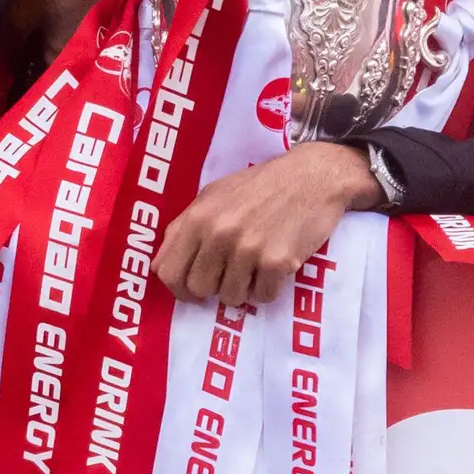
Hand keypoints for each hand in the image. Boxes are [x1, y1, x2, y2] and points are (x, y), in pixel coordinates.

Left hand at [153, 142, 377, 307]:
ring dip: (243, 288)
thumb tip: (161, 264)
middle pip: (197, 289)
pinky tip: (275, 267)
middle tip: (229, 274)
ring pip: (230, 297)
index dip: (178, 286)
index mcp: (197, 217)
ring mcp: (247, 249)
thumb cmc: (261, 185)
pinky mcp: (277, 262)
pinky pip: (262, 296)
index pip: (166, 271)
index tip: (191, 289)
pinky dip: (268, 288)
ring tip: (255, 266)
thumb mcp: (213, 195)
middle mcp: (218, 234)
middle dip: (212, 287)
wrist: (312, 176)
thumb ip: (186, 227)